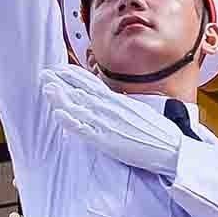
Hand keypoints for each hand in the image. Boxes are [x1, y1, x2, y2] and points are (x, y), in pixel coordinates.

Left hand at [37, 64, 187, 174]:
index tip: (61, 68)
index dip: (75, 75)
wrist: (172, 148)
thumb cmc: (159, 134)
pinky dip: (70, 121)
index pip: (93, 84)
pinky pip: (84, 129)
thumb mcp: (140, 113)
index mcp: (119, 102)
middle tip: (45, 72)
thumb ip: (123, 107)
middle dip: (62, 81)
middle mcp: (111, 109)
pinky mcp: (107, 141)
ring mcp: (108, 124)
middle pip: (81, 91)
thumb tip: (114, 103)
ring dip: (60, 96)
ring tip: (46, 86)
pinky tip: (58, 113)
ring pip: (78, 107)